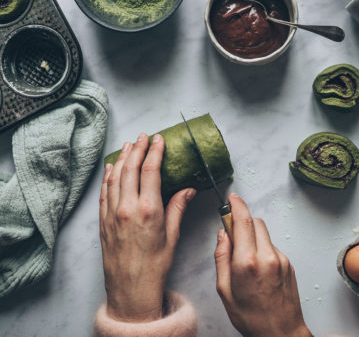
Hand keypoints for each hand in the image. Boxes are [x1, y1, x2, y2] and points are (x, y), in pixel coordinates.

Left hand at [99, 134, 195, 321]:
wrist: (131, 289)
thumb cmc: (155, 265)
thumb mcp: (172, 236)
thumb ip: (178, 207)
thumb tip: (188, 189)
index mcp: (149, 210)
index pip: (151, 170)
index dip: (154, 151)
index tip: (158, 139)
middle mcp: (128, 208)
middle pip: (131, 168)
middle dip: (137, 148)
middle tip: (143, 136)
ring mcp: (112, 214)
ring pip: (115, 177)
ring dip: (122, 158)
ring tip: (128, 145)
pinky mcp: (103, 221)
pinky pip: (104, 192)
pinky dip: (107, 177)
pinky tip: (111, 168)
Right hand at [214, 193, 311, 336]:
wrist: (281, 333)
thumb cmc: (251, 317)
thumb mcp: (224, 290)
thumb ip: (221, 257)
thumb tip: (222, 235)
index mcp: (247, 263)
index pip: (243, 221)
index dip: (237, 205)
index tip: (232, 198)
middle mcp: (266, 257)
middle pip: (255, 222)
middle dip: (243, 222)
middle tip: (233, 235)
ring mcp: (280, 259)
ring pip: (264, 233)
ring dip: (253, 235)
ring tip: (246, 258)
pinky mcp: (288, 263)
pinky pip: (271, 245)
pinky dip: (262, 248)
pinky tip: (259, 268)